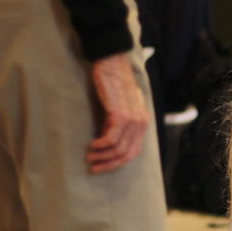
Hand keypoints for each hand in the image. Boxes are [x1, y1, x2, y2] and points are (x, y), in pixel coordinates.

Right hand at [87, 52, 150, 172]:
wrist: (112, 62)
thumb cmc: (112, 83)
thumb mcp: (118, 108)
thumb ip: (117, 125)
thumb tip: (108, 143)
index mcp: (143, 122)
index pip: (134, 152)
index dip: (118, 162)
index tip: (103, 167)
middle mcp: (141, 123)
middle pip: (128, 154)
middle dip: (110, 164)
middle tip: (94, 168)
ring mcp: (133, 119)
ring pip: (119, 149)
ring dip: (102, 157)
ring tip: (89, 157)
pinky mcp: (121, 114)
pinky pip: (111, 139)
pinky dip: (100, 146)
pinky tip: (92, 146)